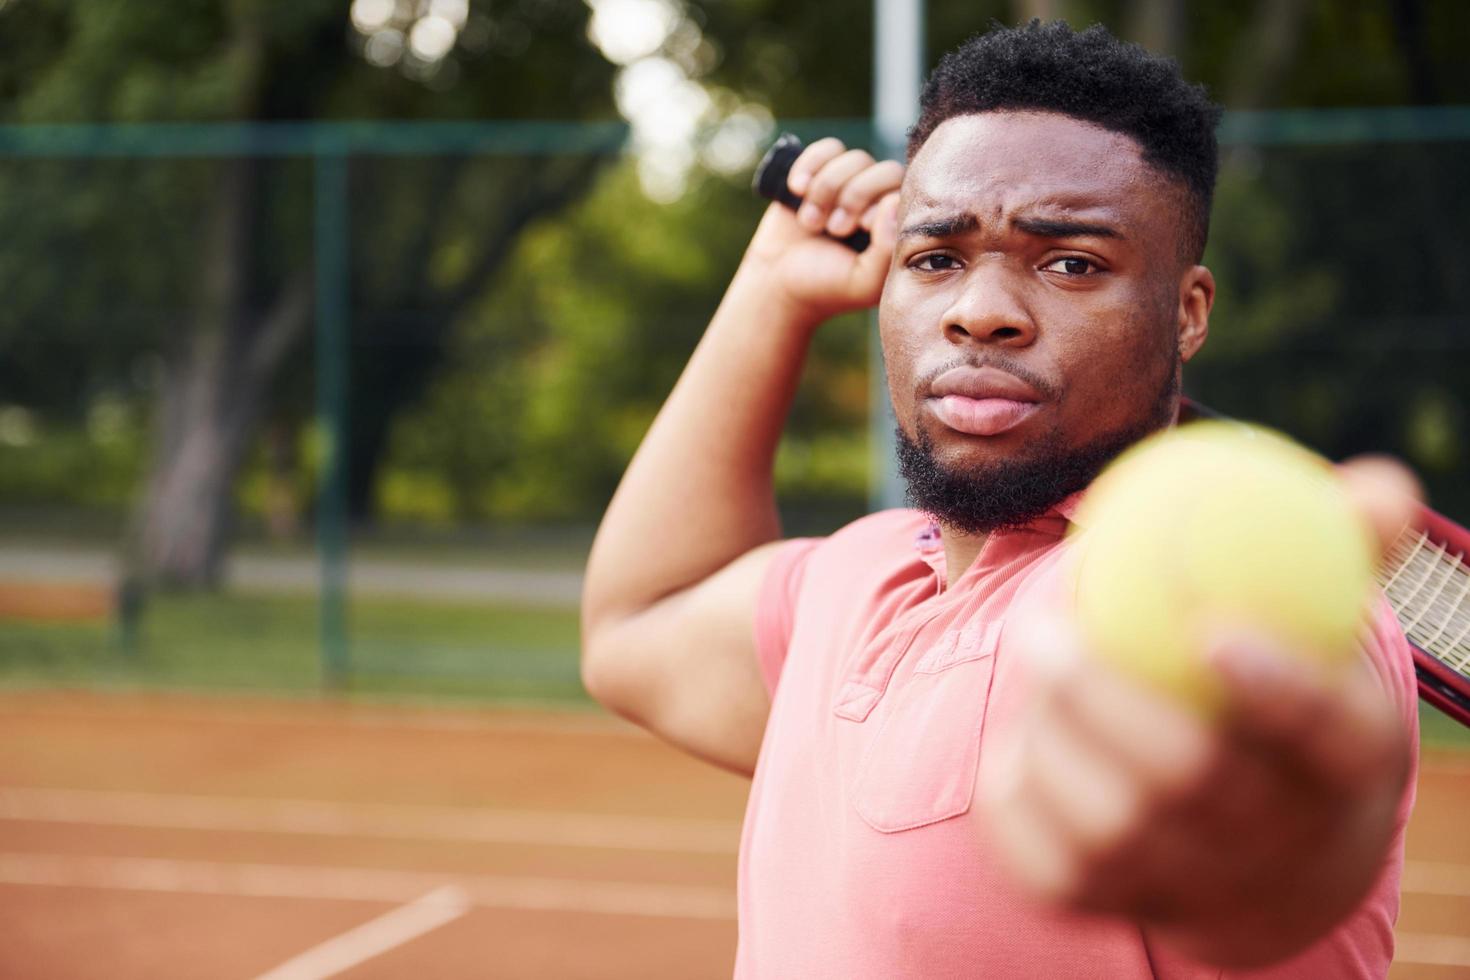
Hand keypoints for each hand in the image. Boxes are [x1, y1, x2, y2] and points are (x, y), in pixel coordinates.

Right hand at [742, 137, 902, 323]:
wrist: (777, 282)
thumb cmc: (825, 286)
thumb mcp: (863, 281)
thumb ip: (888, 248)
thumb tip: (894, 199)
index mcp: (895, 225)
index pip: (905, 192)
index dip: (877, 205)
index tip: (858, 232)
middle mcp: (878, 200)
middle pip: (883, 170)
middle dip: (854, 197)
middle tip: (835, 229)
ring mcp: (850, 183)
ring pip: (853, 158)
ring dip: (826, 190)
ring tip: (811, 222)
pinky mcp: (820, 171)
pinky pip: (827, 148)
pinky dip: (810, 165)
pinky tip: (797, 190)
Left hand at [979, 456, 1419, 967]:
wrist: (1252, 847)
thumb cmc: (1279, 698)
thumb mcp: (1319, 628)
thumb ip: (1339, 548)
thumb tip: (1376, 483)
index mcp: (1342, 762)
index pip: (1327, 733)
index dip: (1278, 690)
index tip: (1210, 626)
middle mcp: (1274, 840)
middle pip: (1189, 779)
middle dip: (1102, 697)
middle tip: (1041, 625)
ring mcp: (1187, 883)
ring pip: (1107, 821)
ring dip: (1050, 731)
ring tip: (1033, 658)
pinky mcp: (1101, 904)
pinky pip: (1042, 857)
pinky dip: (1014, 789)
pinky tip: (1020, 738)